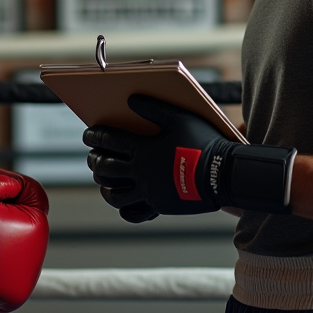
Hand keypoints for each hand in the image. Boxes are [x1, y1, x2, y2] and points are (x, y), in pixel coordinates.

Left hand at [84, 95, 296, 221]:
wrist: (224, 174)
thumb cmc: (204, 142)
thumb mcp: (180, 117)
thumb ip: (154, 107)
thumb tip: (131, 99)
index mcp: (143, 150)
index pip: (108, 141)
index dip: (94, 136)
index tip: (88, 134)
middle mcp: (141, 173)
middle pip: (105, 168)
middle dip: (95, 161)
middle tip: (93, 157)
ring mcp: (149, 192)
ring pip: (115, 195)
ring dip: (106, 187)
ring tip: (105, 181)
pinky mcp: (160, 207)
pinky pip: (134, 214)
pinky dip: (125, 209)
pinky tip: (125, 202)